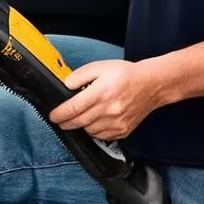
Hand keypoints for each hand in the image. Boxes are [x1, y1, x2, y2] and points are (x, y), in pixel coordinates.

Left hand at [48, 59, 167, 140]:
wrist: (151, 85)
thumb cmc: (126, 75)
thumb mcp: (100, 67)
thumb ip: (80, 75)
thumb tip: (66, 85)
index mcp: (101, 93)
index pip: (73, 108)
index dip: (59, 114)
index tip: (52, 116)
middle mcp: (108, 110)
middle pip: (78, 122)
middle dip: (65, 122)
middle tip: (60, 119)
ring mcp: (116, 123)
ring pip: (88, 131)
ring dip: (80, 126)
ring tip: (80, 116)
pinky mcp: (122, 131)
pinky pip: (101, 136)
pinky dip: (93, 131)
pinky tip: (94, 121)